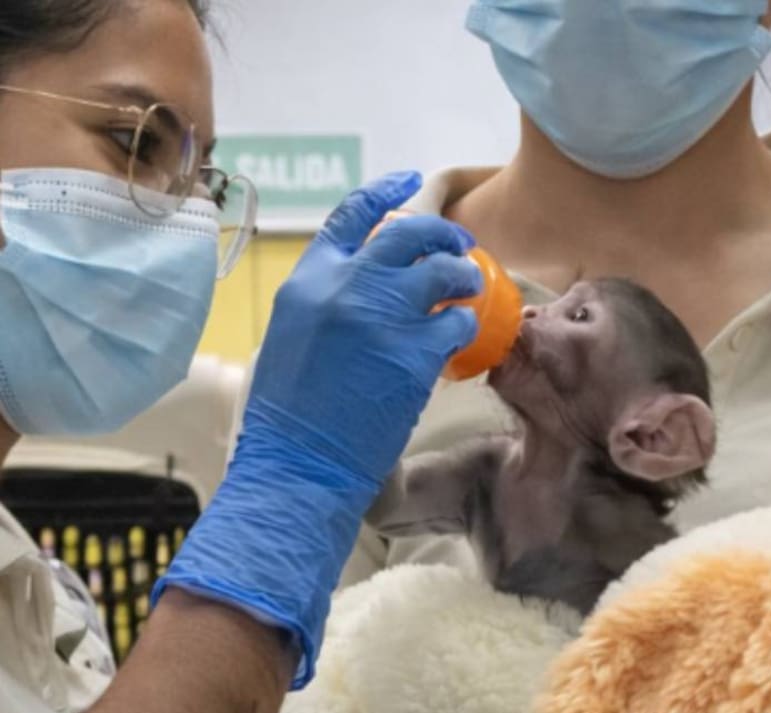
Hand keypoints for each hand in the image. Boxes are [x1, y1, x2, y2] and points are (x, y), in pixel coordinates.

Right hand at [152, 171, 481, 687]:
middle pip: (407, 233)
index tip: (410, 182)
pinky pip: (457, 320)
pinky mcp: (415, 352)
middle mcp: (346, 286)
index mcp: (308, 279)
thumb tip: (369, 280)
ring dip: (463, 274)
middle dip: (440, 233)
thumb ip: (328, 298)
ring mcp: (383, 316)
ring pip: (442, 271)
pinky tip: (461, 334)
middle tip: (460, 245)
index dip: (385, 193)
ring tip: (470, 286)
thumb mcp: (294, 334)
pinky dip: (465, 322)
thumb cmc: (290, 411)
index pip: (352, 216)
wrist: (300, 461)